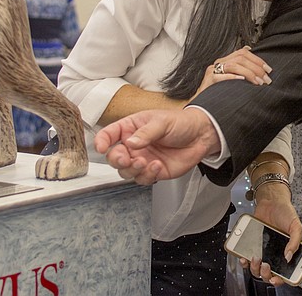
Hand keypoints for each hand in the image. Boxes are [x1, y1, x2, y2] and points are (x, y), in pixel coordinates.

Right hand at [94, 108, 220, 183]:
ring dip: (132, 170)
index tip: (100, 147)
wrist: (201, 136)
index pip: (109, 134)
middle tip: (126, 158)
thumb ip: (145, 133)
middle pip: (114, 157)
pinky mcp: (153, 172)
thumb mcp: (162, 122)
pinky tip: (157, 166)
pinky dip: (147, 175)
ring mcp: (142, 159)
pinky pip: (142, 179)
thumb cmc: (180, 123)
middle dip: (117, 160)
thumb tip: (130, 143)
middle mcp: (133, 146)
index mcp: (131, 128)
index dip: (101, 141)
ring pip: (126, 172)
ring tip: (144, 162)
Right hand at [193, 46, 271, 97]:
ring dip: (249, 73)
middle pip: (240, 57)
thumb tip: (260, 70)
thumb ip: (243, 73)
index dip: (257, 60)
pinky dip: (232, 77)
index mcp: (225, 61)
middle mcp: (219, 63)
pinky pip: (220, 76)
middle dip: (256, 67)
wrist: (201, 106)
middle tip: (266, 79)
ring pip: (233, 65)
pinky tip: (241, 80)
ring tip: (258, 82)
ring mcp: (212, 71)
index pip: (243, 52)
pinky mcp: (208, 80)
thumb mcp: (232, 81)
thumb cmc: (218, 94)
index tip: (268, 69)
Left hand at [241, 185, 301, 286]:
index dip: (280, 280)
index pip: (285, 273)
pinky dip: (243, 260)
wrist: (271, 200)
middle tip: (266, 265)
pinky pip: (246, 258)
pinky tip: (244, 256)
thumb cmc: (285, 213)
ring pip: (256, 268)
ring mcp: (262, 251)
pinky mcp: (252, 245)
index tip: (275, 279)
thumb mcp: (296, 226)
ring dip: (254, 268)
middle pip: (268, 274)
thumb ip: (295, 242)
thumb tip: (288, 257)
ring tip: (255, 258)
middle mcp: (274, 255)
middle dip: (265, 274)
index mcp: (287, 253)